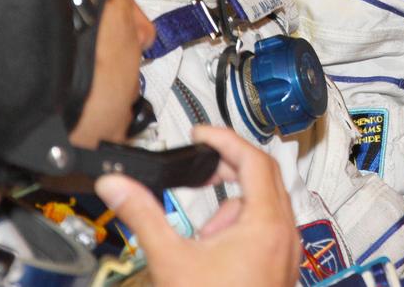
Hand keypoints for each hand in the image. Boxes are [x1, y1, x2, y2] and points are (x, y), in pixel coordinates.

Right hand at [95, 125, 300, 286]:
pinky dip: (239, 230)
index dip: (224, 139)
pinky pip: (264, 232)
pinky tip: (213, 256)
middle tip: (199, 173)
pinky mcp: (281, 269)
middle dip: (226, 173)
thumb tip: (116, 185)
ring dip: (230, 210)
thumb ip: (143, 215)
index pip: (253, 159)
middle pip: (262, 178)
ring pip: (262, 207)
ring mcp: (287, 253)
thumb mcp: (171, 259)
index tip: (201, 134)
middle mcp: (286, 234)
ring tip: (202, 238)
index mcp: (266, 223)